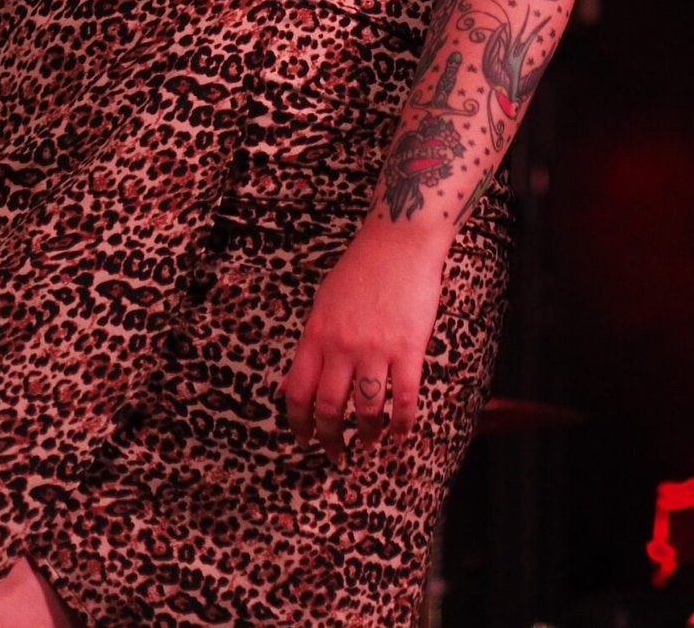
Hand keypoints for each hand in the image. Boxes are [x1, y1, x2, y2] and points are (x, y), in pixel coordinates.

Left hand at [282, 219, 447, 462]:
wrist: (400, 239)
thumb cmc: (361, 268)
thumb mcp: (322, 304)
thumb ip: (306, 348)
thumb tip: (285, 388)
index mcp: (316, 335)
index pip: (297, 392)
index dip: (298, 424)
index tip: (304, 441)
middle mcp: (342, 346)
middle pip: (329, 407)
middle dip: (330, 439)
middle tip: (336, 454)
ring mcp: (376, 348)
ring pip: (366, 408)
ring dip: (367, 434)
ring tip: (370, 445)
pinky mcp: (409, 346)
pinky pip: (405, 395)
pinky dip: (401, 422)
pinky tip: (400, 435)